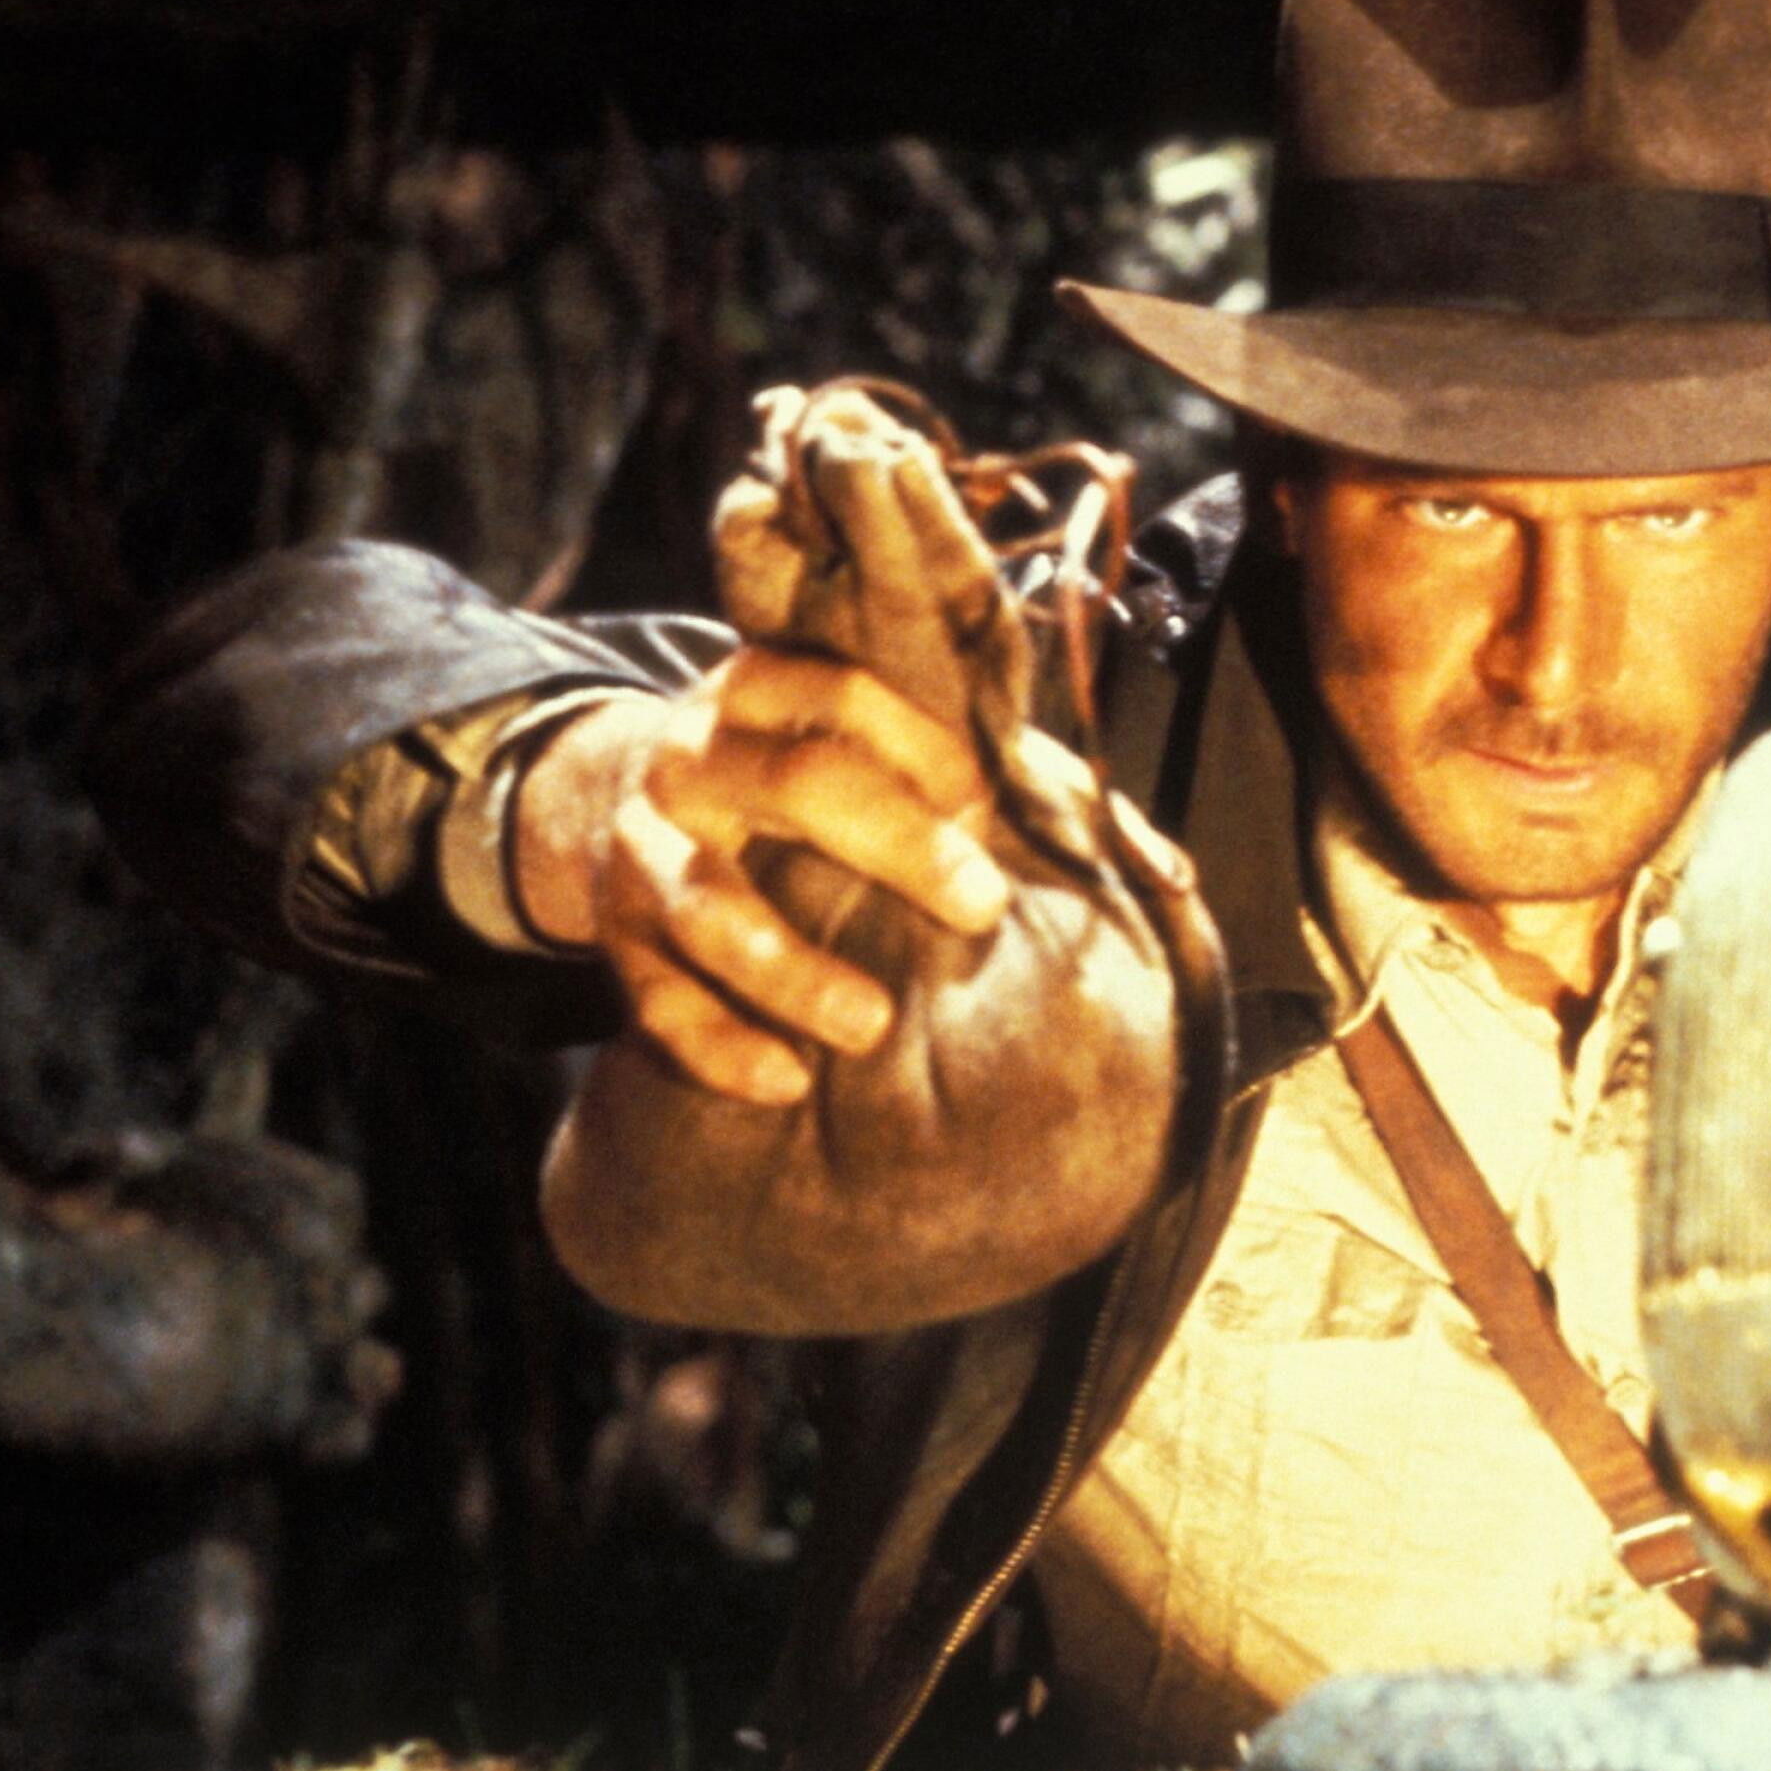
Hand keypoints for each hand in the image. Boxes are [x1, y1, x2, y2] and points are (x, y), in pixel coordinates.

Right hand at [511, 649, 1011, 1103]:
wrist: (611, 803)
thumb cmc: (788, 781)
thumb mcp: (849, 739)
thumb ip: (976, 780)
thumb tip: (1159, 870)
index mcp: (761, 688)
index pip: (849, 695)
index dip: (928, 748)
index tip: (988, 807)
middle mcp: (693, 756)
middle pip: (797, 788)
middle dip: (898, 846)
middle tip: (981, 907)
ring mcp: (645, 847)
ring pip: (709, 907)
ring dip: (792, 970)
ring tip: (871, 1026)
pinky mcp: (618, 938)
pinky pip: (659, 1001)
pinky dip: (719, 1047)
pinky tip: (786, 1082)